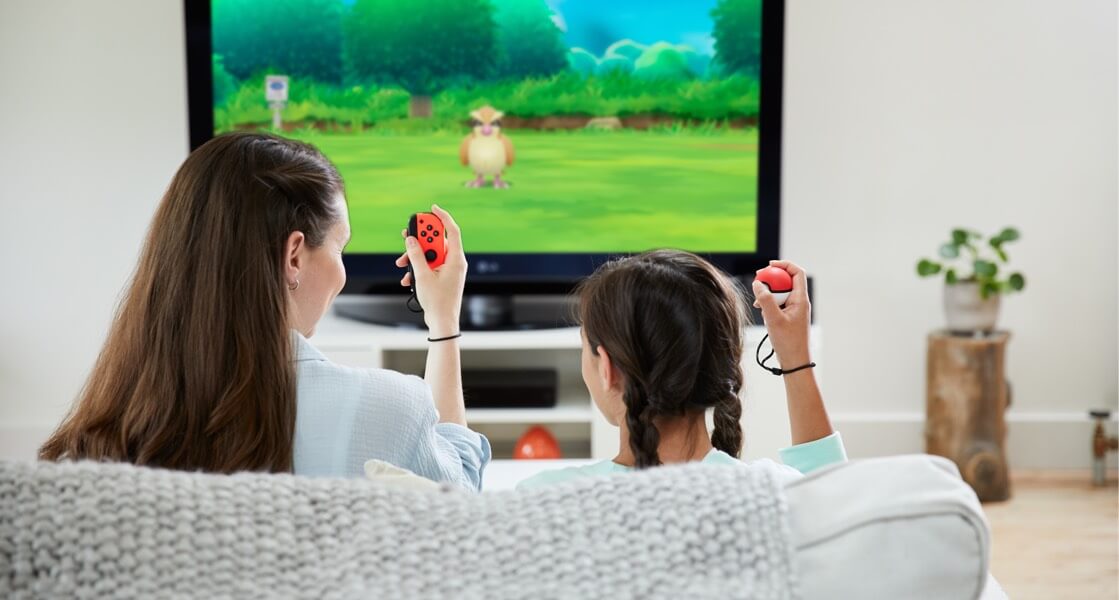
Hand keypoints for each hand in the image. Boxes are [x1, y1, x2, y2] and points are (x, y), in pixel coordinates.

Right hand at [395, 204, 465, 334]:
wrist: (442, 322)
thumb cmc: (438, 301)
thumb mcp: (423, 276)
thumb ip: (416, 255)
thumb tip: (411, 240)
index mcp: (456, 259)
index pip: (452, 231)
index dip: (442, 217)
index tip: (431, 208)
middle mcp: (454, 262)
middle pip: (437, 242)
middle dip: (420, 240)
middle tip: (406, 235)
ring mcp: (449, 270)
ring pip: (430, 255)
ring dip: (415, 258)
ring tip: (401, 263)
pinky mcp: (442, 277)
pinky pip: (429, 266)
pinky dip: (418, 269)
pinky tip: (407, 279)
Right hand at [752, 260, 811, 366]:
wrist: (795, 361)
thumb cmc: (788, 342)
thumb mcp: (773, 319)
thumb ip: (765, 300)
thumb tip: (758, 283)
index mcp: (801, 299)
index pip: (797, 273)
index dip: (784, 265)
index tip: (769, 265)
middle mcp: (799, 302)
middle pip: (787, 281)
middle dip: (772, 278)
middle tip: (759, 279)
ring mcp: (794, 309)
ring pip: (781, 292)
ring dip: (769, 293)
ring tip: (758, 303)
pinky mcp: (789, 316)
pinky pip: (778, 303)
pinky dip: (769, 303)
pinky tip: (761, 310)